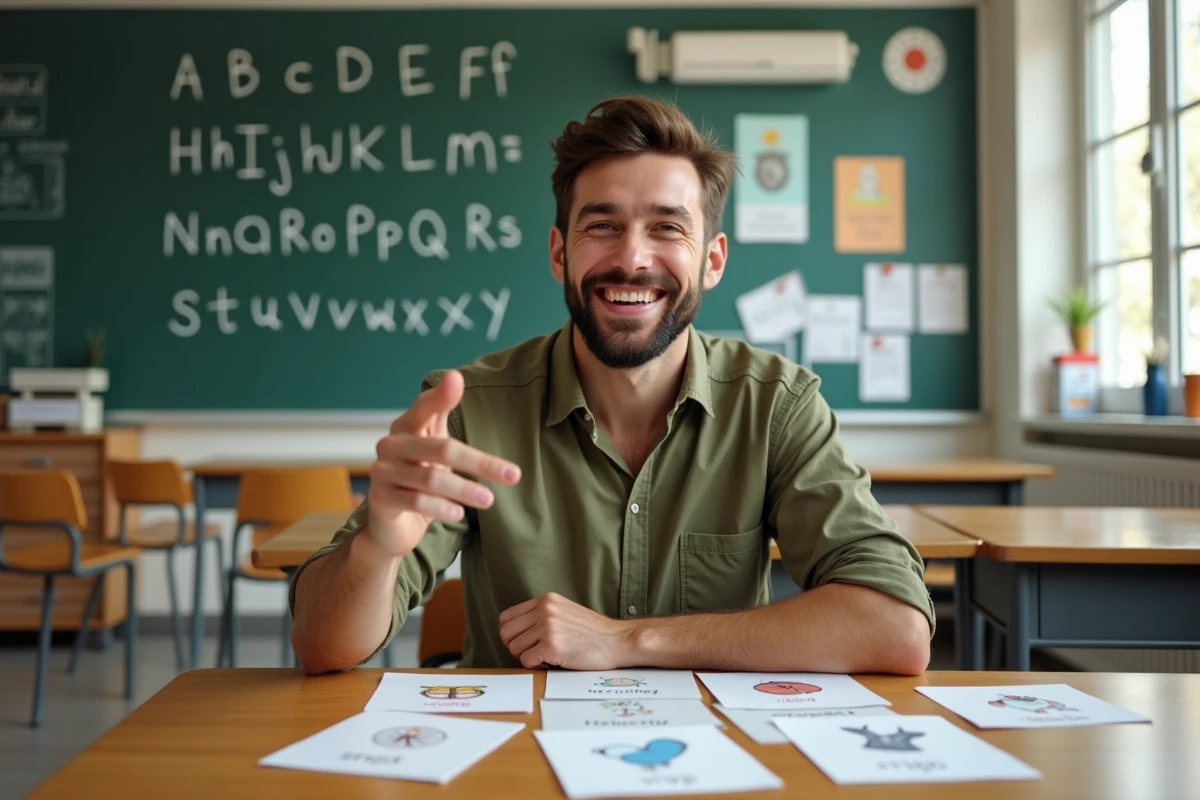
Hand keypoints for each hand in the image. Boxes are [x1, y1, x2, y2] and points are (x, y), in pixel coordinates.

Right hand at [366, 370, 520, 556]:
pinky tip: (459, 513)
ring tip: (489, 499)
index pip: (424, 406)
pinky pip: (415, 501)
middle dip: (479, 462)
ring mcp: (383, 472)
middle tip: (512, 475)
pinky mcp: (381, 499)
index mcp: (407, 426)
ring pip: (430, 478)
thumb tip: (456, 376)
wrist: (391, 520)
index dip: (440, 396)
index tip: (456, 379)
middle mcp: (391, 444)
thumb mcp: (433, 441)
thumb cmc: (418, 474)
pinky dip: (440, 507)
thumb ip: (443, 411)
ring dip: (464, 490)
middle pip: (441, 448)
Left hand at [498, 592, 635, 668]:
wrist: (617, 640)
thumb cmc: (594, 632)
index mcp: (546, 600)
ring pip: (514, 648)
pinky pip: (526, 661)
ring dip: (528, 657)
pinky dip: (536, 666)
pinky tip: (553, 662)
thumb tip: (516, 632)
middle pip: (506, 633)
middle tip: (533, 653)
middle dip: (516, 647)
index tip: (523, 642)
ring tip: (547, 656)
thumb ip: (542, 615)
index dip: (511, 634)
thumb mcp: (565, 611)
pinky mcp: (552, 645)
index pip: (506, 617)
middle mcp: (544, 610)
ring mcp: (548, 626)